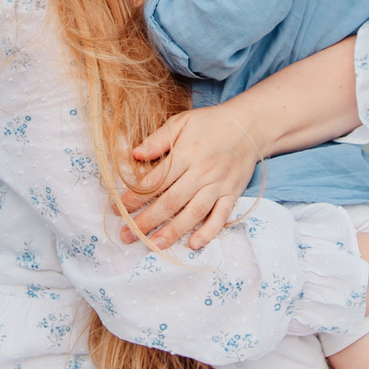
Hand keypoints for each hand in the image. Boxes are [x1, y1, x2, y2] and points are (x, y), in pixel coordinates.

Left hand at [114, 104, 258, 250]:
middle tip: (128, 235)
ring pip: (194, 213)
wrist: (250, 125)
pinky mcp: (233, 194)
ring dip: (173, 231)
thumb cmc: (211, 123)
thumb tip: (134, 154)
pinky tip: (194, 244)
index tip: (119, 209)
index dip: (135, 197)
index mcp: (187, 153)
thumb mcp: (182, 122)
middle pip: (171, 201)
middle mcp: (202, 172)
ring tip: (154, 245)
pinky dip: (209, 232)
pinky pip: (221, 216)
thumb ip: (158, 138)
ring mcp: (219, 185)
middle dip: (147, 220)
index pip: (156, 181)